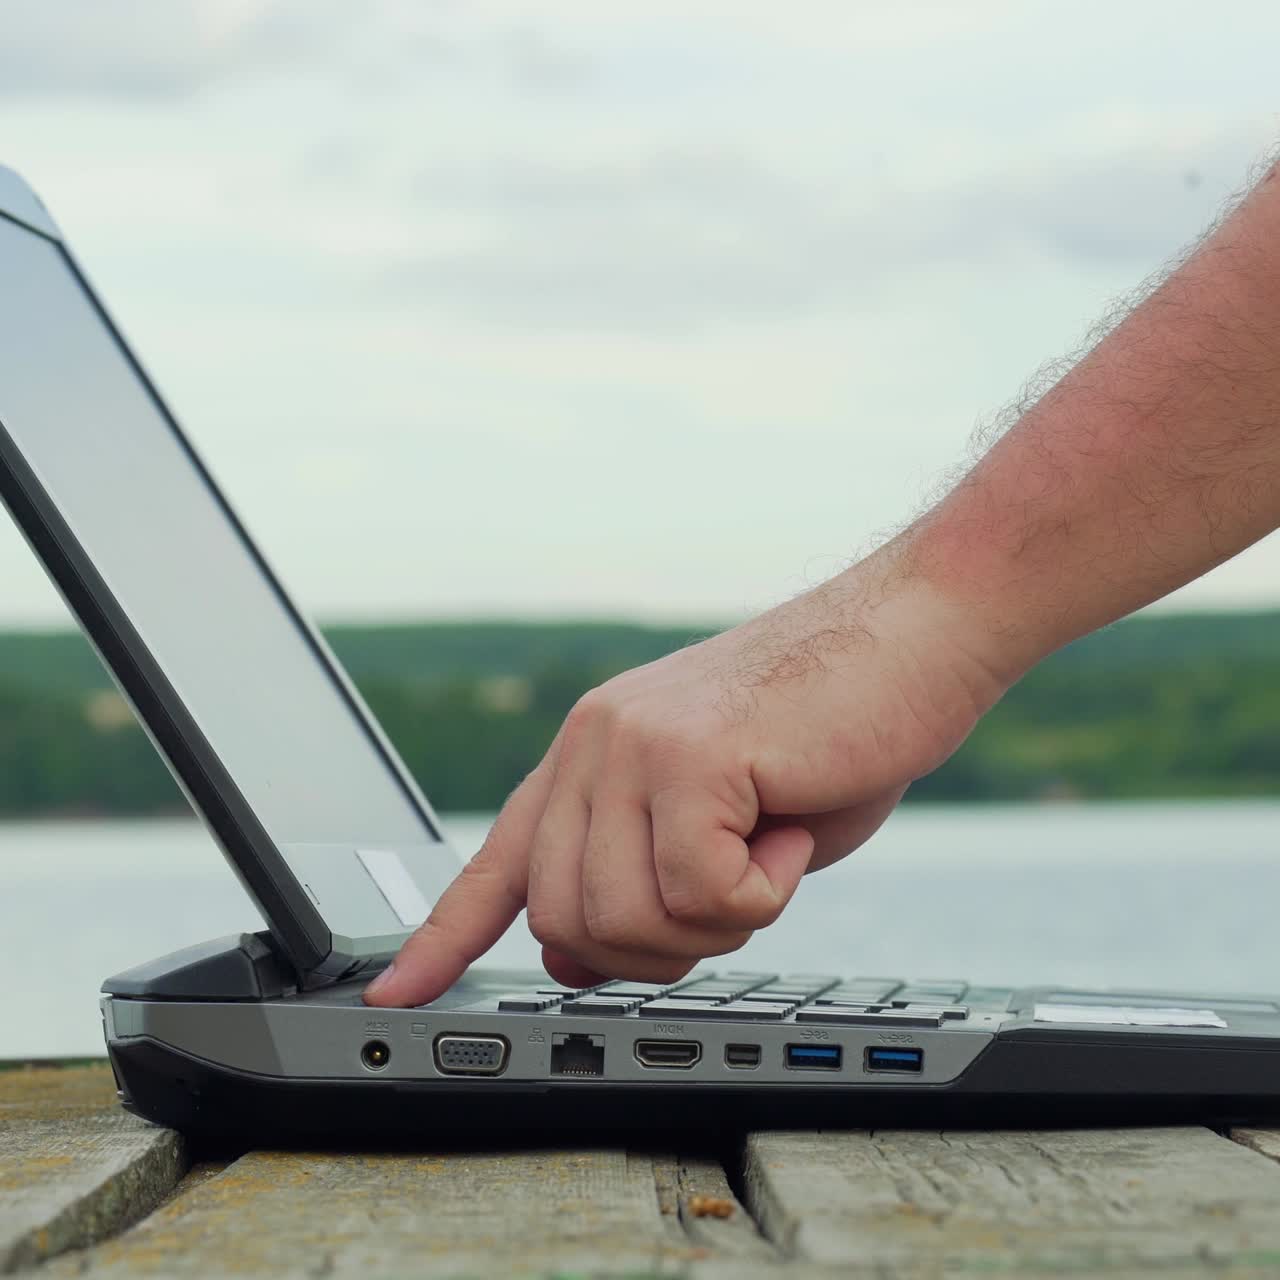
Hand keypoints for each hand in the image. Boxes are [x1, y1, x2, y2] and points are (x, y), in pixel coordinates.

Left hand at [364, 546, 1008, 1006]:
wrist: (913, 633)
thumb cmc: (828, 729)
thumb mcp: (721, 822)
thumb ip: (641, 881)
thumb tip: (570, 959)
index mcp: (591, 755)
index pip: (499, 862)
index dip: (445, 937)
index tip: (398, 993)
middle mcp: (593, 743)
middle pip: (566, 923)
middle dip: (658, 947)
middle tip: (735, 891)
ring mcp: (632, 743)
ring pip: (623, 921)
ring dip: (716, 920)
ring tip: (768, 847)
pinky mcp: (689, 753)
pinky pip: (698, 891)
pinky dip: (761, 892)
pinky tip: (788, 827)